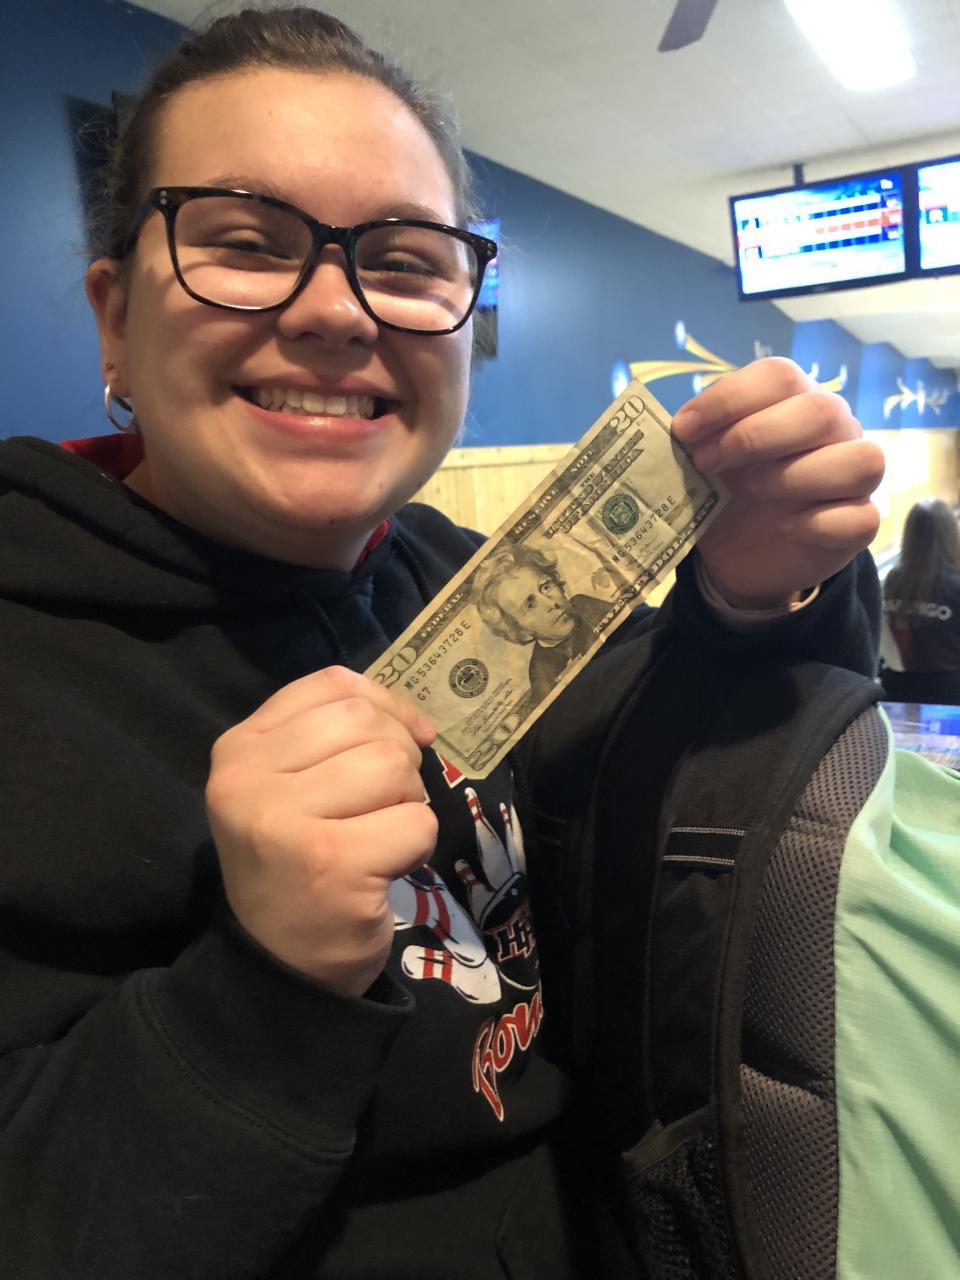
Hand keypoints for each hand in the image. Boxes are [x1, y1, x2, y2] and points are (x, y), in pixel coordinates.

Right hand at [206, 666, 436, 996]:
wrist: (275, 967)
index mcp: (237, 747)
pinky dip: (417, 846)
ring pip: (393, 767)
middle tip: (386, 805)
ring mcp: (285, 821)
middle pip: (366, 722)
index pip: (332, 684)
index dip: (385, 703)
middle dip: (400, 757)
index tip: (407, 737)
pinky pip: (415, 823)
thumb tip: (417, 721)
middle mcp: (248, 778)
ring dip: (408, 803)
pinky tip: (385, 869)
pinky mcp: (331, 864)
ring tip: (381, 837)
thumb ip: (334, 737)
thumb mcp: (289, 786)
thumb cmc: (295, 866)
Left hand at [671, 358, 883, 607]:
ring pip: (860, 462)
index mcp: (796, 401)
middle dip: (755, 436)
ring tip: (750, 491)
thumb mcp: (702, 462)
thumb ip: (696, 439)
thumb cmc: (724, 493)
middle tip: (708, 462)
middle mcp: (835, 431)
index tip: (684, 430)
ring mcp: (854, 479)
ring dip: (792, 476)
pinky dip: (816, 523)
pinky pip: (861, 518)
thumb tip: (681, 427)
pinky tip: (782, 527)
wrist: (737, 555)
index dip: (729, 398)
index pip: (780, 376)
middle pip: (822, 410)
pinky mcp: (859, 526)